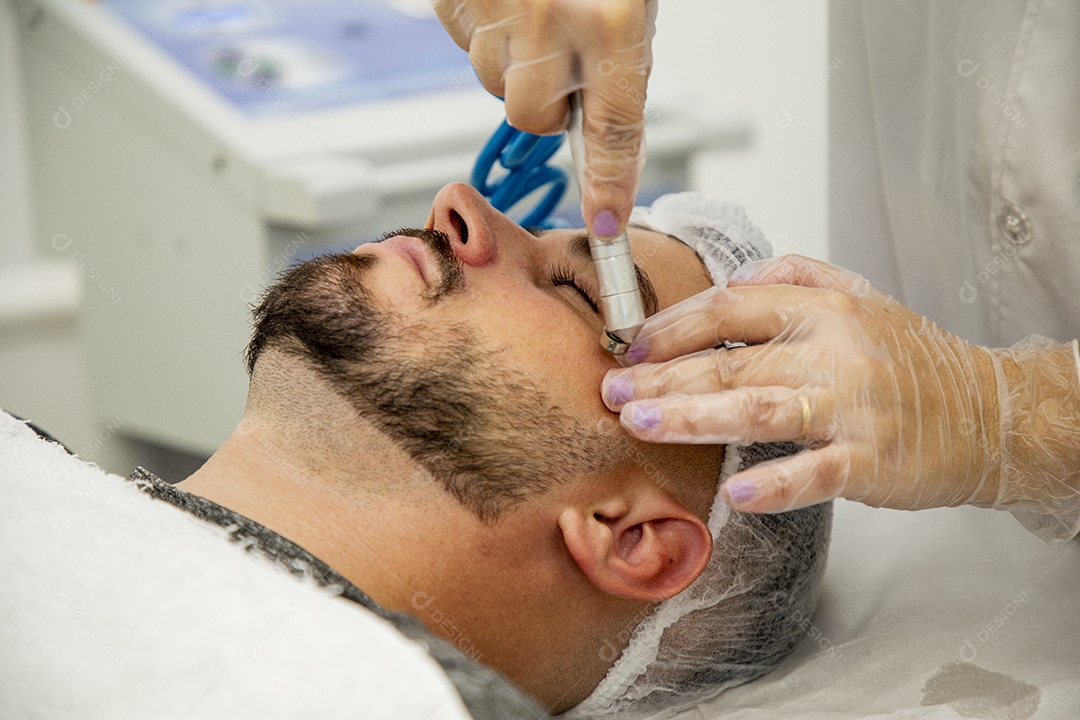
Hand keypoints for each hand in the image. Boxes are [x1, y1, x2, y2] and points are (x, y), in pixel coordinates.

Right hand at [433, 0, 655, 236]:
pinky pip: (466, 41)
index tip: (605, 223)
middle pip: (534, 118)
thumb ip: (617, 66)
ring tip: (537, 8)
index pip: (611, 133)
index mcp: (611, 24)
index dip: (608, 186)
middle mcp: (550, 21)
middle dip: (546, 102)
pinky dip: (486, 27)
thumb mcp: (626, 6)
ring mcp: (497, 10)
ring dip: (514, 59)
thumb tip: (603, 140)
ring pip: (494, 80)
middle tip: (561, 61)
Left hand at [601, 254, 1009, 513]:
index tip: (629, 350)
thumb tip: (734, 276)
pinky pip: (815, 473)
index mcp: (823, 308)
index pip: (729, 306)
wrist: (987, 411)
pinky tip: (733, 493)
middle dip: (661, 378)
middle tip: (611, 395)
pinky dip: (774, 484)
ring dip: (692, 417)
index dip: (671, 327)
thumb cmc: (910, 358)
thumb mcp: (860, 295)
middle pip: (729, 359)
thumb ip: (796, 274)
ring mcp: (853, 406)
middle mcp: (834, 350)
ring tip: (639, 426)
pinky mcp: (872, 460)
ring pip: (758, 408)